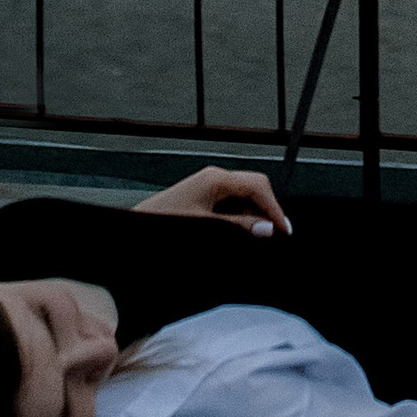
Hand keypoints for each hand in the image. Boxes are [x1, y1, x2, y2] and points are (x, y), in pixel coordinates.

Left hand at [134, 164, 292, 237]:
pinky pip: (229, 204)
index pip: (257, 186)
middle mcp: (213, 178)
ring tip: (259, 238)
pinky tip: (240, 233)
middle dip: (266, 210)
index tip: (284, 231)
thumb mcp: (206, 228)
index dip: (274, 208)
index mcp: (215, 179)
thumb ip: (238, 226)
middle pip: (253, 188)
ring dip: (253, 215)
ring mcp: (207, 186)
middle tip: (276, 236)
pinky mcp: (202, 198)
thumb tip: (267, 229)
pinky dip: (239, 217)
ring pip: (242, 197)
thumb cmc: (163, 224)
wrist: (132, 230)